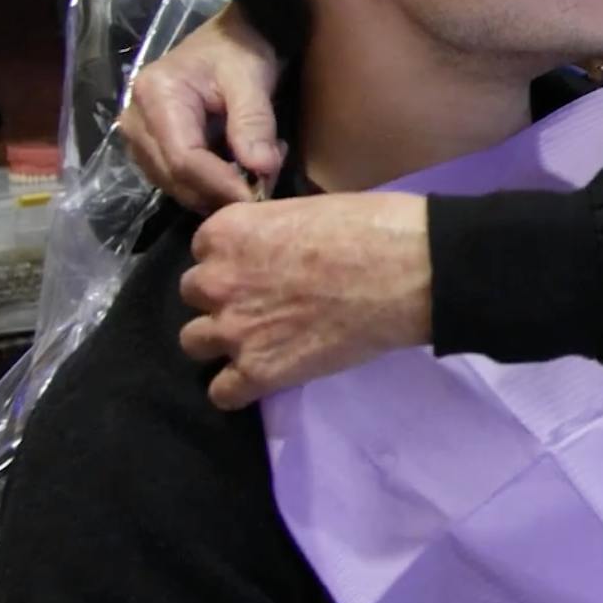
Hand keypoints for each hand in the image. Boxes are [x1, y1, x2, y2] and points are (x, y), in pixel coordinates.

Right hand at [119, 4, 285, 211]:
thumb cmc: (240, 49)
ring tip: (258, 166)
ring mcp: (139, 136)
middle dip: (220, 191)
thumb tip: (261, 169)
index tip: (258, 197)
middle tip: (266, 184)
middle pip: (174, 177)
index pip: (183, 158)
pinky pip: (178, 179)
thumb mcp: (252, 78)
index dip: (220, 184)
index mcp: (155, 95)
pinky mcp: (151, 147)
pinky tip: (240, 166)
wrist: (231, 37)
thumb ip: (254, 122)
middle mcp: (135, 119)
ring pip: (176, 185)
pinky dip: (211, 183)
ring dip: (217, 189)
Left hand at [178, 191, 433, 408]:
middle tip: (265, 301)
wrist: (408, 272)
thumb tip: (275, 251)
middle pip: (194, 295)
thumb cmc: (371, 227)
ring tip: (262, 339)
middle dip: (225, 298)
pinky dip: (239, 387)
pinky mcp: (257, 373)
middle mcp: (217, 281)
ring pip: (194, 342)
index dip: (233, 259)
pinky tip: (266, 374)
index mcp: (227, 232)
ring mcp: (233, 330)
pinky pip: (222, 392)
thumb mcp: (305, 210)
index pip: (204, 250)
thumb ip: (271, 234)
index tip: (261, 266)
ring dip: (224, 340)